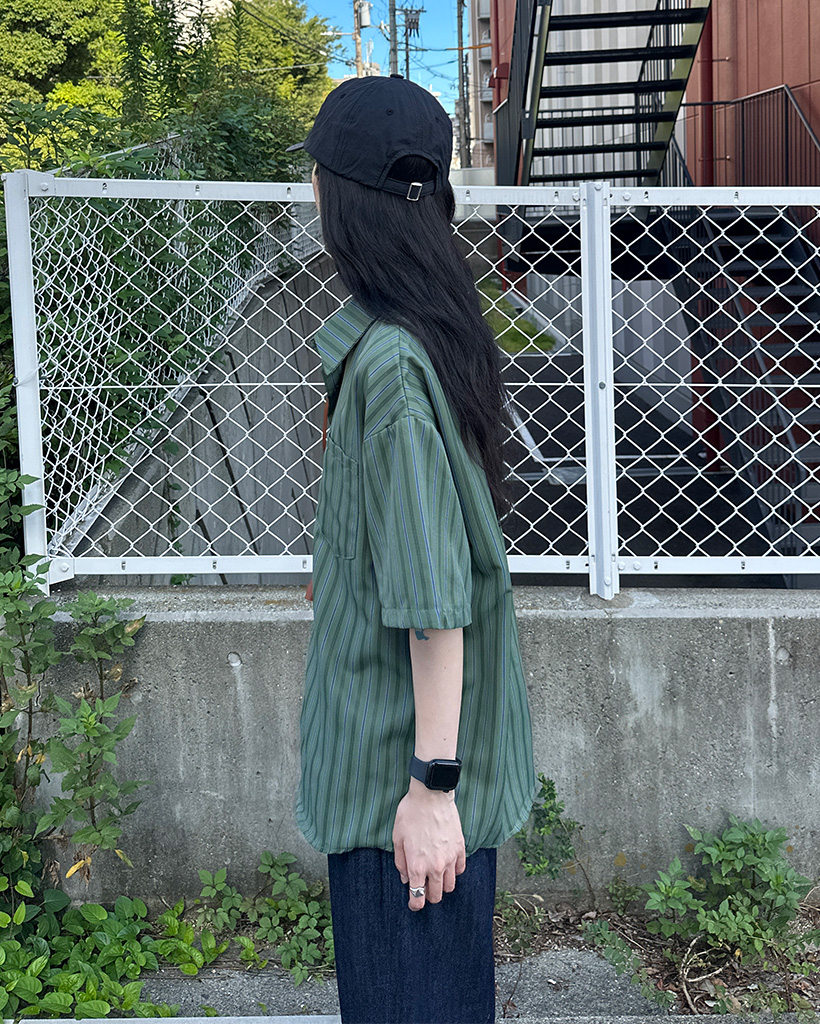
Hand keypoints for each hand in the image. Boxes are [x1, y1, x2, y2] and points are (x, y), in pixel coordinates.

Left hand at [392, 778, 466, 910]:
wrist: (431, 796)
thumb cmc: (410, 814)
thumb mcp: (397, 838)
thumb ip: (401, 862)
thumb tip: (405, 878)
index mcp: (417, 866)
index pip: (418, 898)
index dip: (415, 905)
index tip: (413, 903)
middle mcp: (435, 866)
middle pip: (436, 896)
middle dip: (428, 896)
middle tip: (423, 886)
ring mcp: (450, 858)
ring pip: (450, 886)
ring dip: (441, 885)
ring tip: (435, 875)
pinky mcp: (460, 849)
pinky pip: (460, 870)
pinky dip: (454, 871)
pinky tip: (446, 863)